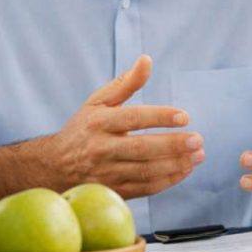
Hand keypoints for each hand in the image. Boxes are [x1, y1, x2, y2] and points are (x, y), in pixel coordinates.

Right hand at [46, 55, 204, 198]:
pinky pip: (143, 189)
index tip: (185, 116)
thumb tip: (147, 59)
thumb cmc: (83, 128)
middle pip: (141, 148)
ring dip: (175, 164)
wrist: (52, 167)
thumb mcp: (98, 102)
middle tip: (198, 140)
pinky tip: (185, 170)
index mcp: (98, 123)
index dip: (160, 117)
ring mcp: (105, 174)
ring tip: (198, 155)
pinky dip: (167, 181)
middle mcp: (100, 149)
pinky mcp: (112, 191)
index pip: (133, 118)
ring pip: (145, 171)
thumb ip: (126, 83)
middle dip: (172, 145)